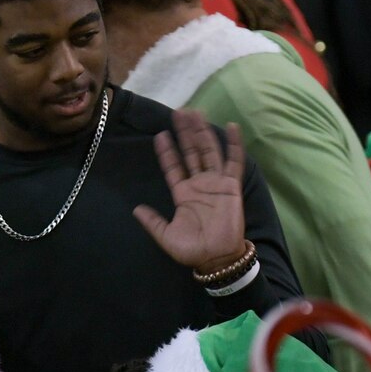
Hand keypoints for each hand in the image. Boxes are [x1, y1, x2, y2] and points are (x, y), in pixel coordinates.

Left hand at [134, 110, 246, 273]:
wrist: (216, 259)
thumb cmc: (192, 250)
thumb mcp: (165, 236)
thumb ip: (152, 222)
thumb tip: (136, 209)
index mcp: (183, 193)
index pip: (173, 166)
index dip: (167, 151)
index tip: (160, 134)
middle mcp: (199, 184)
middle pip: (191, 152)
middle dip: (185, 133)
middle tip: (179, 112)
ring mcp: (216, 183)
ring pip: (209, 151)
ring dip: (203, 132)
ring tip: (196, 113)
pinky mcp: (231, 186)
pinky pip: (234, 161)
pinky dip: (234, 144)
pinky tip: (232, 127)